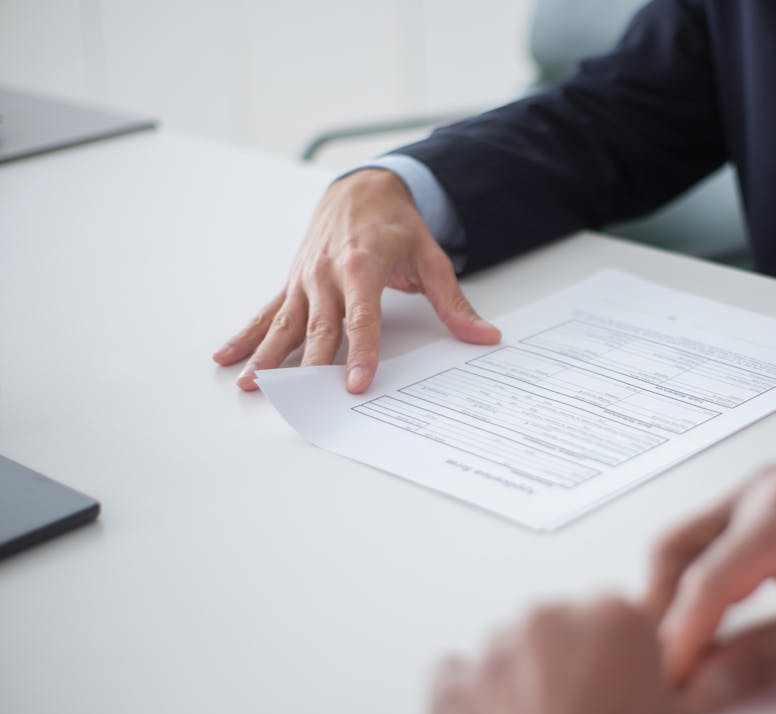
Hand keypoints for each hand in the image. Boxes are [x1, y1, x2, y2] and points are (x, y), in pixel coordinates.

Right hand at [212, 169, 500, 393]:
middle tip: (304, 400)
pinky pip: (267, 313)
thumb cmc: (395, 225)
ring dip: (268, 357)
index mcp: (361, 265)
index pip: (361, 318)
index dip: (360, 353)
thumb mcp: (431, 258)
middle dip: (310, 366)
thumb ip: (453, 302)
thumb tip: (483, 335)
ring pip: (284, 324)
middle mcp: (326, 274)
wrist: (361, 189)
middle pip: (319, 328)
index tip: (356, 383)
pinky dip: (247, 336)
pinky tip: (228, 357)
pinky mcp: (292, 284)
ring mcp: (304, 280)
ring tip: (253, 385)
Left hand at [431, 599, 712, 713]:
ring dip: (528, 682)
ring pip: (513, 652)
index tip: (633, 692)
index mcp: (615, 618)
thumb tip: (670, 706)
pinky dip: (478, 704)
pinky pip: (460, 681)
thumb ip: (677, 701)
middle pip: (566, 628)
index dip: (631, 661)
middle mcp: (549, 622)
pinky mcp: (449, 695)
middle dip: (578, 665)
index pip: (624, 618)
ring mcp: (493, 656)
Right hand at [647, 468, 775, 712]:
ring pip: (681, 550)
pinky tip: (701, 636)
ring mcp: (753, 496)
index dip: (679, 638)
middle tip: (661, 673)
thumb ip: (760, 660)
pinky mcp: (754, 514)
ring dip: (673, 603)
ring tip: (678, 660)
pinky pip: (702, 550)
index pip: (707, 579)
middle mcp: (758, 490)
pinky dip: (694, 593)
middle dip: (662, 612)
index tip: (664, 687)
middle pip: (674, 550)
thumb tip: (696, 694)